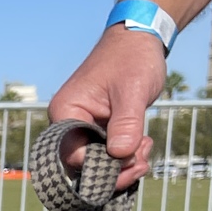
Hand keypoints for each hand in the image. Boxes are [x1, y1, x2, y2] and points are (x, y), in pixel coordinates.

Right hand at [48, 24, 166, 186]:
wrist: (139, 40)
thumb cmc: (132, 59)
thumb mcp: (133, 90)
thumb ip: (126, 123)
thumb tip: (120, 155)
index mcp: (66, 112)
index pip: (74, 155)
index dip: (101, 166)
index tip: (130, 162)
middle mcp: (68, 123)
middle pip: (83, 165)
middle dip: (114, 170)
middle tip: (142, 163)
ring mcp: (83, 127)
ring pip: (97, 162)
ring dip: (123, 165)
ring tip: (145, 150)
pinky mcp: (97, 129)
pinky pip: (106, 153)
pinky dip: (125, 156)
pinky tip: (143, 145)